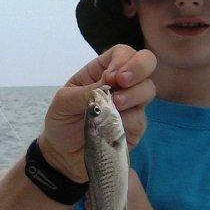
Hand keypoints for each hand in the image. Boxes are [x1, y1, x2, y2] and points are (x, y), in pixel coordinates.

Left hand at [38, 44, 155, 181]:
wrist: (63, 156)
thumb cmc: (62, 122)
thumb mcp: (64, 102)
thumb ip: (87, 91)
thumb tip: (110, 82)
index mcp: (101, 71)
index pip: (122, 53)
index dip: (123, 60)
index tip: (111, 77)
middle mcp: (121, 85)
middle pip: (146, 63)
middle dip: (139, 68)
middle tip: (122, 81)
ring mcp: (131, 106)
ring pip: (148, 90)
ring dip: (135, 94)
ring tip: (116, 105)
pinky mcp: (134, 128)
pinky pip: (141, 120)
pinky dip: (129, 120)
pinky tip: (114, 127)